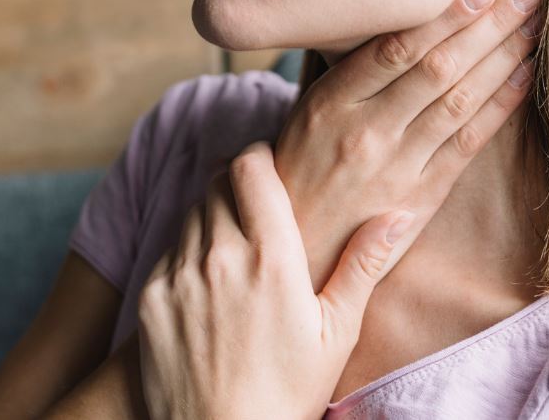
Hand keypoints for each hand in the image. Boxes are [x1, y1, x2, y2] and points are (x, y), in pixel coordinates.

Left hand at [137, 141, 419, 419]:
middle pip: (218, 181)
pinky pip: (170, 249)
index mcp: (271, 255)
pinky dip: (188, 249)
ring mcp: (180, 275)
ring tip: (236, 244)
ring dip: (212, 213)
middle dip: (238, 183)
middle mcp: (220, 255)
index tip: (270, 168)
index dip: (259, 156)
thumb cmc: (287, 392)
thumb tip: (396, 215)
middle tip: (256, 205)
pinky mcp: (151, 298)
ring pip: (192, 211)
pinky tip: (210, 281)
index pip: (251, 167)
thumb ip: (363, 264)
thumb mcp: (338, 331)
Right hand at [275, 0, 543, 290]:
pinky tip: (526, 76)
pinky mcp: (420, 198)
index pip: (396, 47)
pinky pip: (467, 145)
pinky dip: (499, 107)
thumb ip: (352, 69)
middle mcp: (366, 132)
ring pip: (459, 101)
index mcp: (332, 102)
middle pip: (438, 68)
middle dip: (489, 25)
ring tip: (536, 23)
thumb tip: (402, 15)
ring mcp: (396, 168)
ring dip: (504, 58)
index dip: (445, 15)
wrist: (293, 248)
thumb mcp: (308, 109)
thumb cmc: (300, 166)